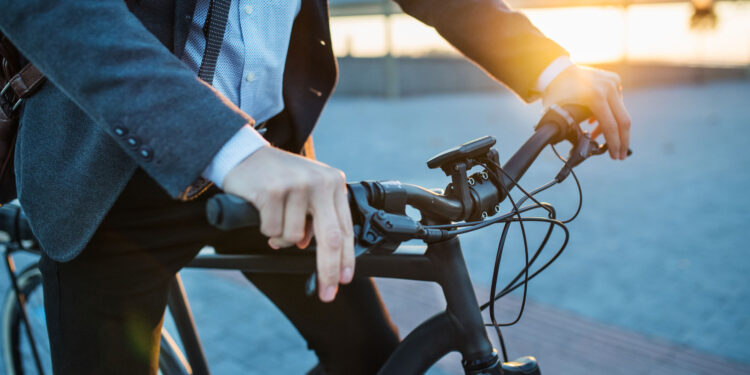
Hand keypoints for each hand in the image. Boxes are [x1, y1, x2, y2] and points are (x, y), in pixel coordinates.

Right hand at [222, 146, 354, 301]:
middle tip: (327, 293)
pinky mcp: (273, 191)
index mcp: (333, 183)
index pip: (345, 228)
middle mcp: (319, 182)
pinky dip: (266, 229)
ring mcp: (297, 186)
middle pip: (330, 239)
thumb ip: (317, 217)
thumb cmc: (277, 176)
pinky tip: (262, 212)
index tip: (344, 279)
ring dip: (282, 239)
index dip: (346, 258)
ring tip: (274, 219)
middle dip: (328, 270)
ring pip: (294, 238)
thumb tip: (315, 250)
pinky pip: (273, 231)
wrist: (244, 154)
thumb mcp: (307, 190)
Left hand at [542, 65, 631, 159]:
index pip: (610, 125)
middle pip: (623, 120)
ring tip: (596, 138)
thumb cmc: (555, 93)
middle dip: (622, 141)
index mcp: (595, 96)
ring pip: (620, 113)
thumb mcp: (558, 112)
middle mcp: (608, 87)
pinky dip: (609, 115)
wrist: (557, 70)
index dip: (614, 144)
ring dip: (611, 129)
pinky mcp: (614, 80)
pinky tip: (595, 125)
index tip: (615, 157)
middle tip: (619, 156)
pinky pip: (616, 103)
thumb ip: (568, 129)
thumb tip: (576, 147)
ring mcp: (613, 82)